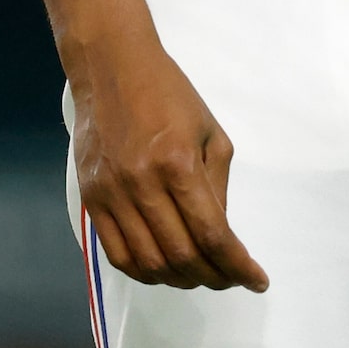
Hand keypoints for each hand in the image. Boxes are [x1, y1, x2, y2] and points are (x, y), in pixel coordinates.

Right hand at [67, 28, 269, 291]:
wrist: (112, 66)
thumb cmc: (169, 93)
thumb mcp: (211, 133)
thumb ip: (216, 187)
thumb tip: (218, 236)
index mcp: (178, 162)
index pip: (212, 234)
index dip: (238, 266)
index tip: (257, 281)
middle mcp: (142, 182)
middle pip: (181, 255)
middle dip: (213, 277)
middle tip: (229, 278)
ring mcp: (112, 193)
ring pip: (148, 263)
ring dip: (180, 280)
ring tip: (199, 275)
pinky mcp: (91, 197)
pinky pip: (117, 253)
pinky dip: (144, 272)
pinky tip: (163, 269)